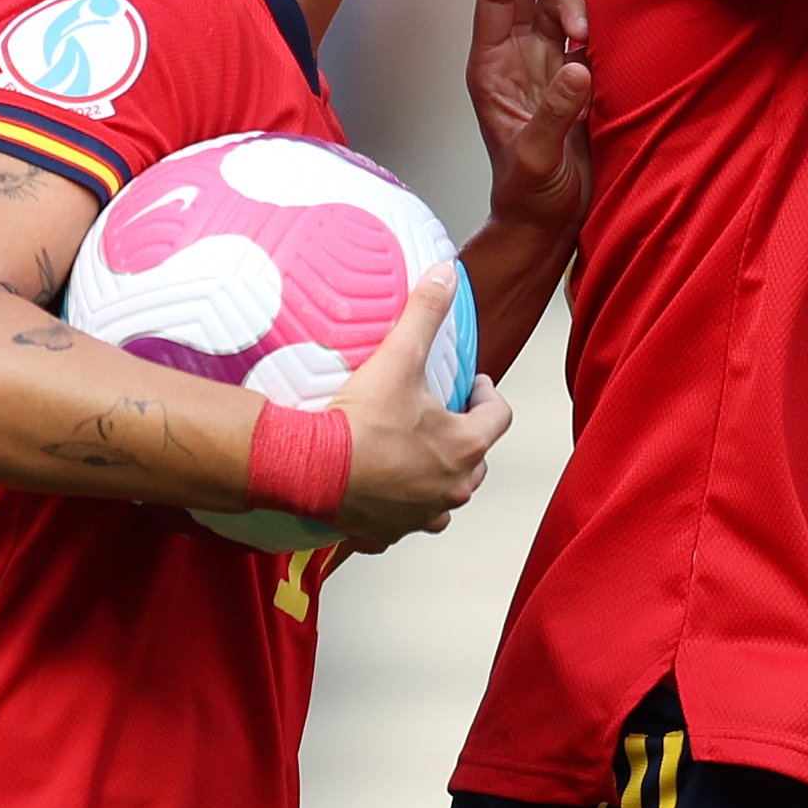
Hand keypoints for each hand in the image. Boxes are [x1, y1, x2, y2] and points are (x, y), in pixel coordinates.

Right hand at [334, 266, 512, 550]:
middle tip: (441, 415)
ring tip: (414, 454)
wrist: (308, 469)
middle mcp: (452, 487)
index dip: (488, 395)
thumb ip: (425, 313)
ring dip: (436, 477)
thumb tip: (446, 274)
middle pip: (476, 459)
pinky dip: (397, 509)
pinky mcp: (387, 533)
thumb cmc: (357, 421)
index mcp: (465, 446)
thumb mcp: (398, 358)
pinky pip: (402, 523)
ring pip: (444, 496)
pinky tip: (381, 492)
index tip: (473, 384)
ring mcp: (421, 515)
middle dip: (463, 436)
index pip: (499, 416)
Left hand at [468, 0, 592, 236]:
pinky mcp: (574, 81)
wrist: (548, 223)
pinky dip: (598, 30)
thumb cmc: (529, 197)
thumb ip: (555, 114)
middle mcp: (515, 60)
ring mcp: (545, 68)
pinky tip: (605, 44)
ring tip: (591, 38)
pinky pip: (585, 37)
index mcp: (491, 69)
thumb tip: (578, 67)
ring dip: (578, 10)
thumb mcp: (536, 159)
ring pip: (559, 11)